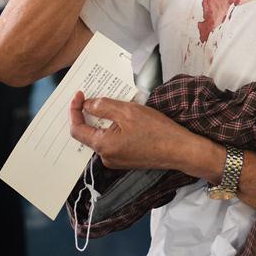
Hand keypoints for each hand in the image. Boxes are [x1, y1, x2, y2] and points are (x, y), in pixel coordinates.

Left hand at [68, 92, 220, 178]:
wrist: (180, 150)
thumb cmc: (156, 131)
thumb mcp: (128, 111)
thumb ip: (103, 106)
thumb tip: (88, 105)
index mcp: (103, 146)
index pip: (77, 129)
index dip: (75, 110)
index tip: (79, 95)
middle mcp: (106, 157)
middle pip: (88, 133)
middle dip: (89, 114)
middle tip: (94, 96)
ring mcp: (117, 161)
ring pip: (102, 136)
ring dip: (103, 120)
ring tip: (112, 104)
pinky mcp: (127, 160)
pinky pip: (113, 142)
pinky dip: (113, 128)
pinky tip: (123, 118)